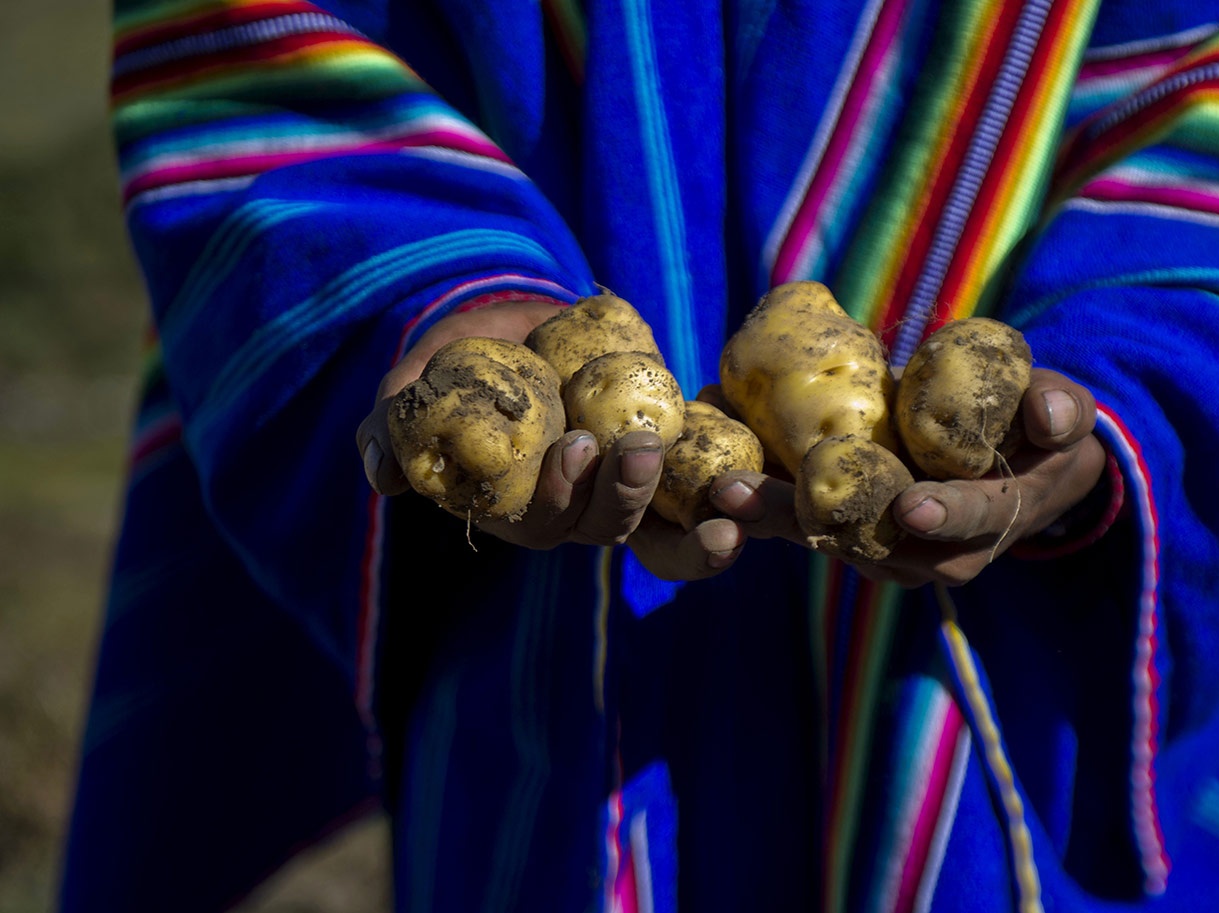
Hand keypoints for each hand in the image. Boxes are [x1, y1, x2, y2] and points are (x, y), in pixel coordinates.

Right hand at [355, 299, 746, 579]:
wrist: (520, 327)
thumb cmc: (458, 368)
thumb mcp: (414, 390)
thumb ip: (392, 428)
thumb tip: (382, 477)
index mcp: (528, 508)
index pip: (550, 523)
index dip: (564, 494)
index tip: (574, 446)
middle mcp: (585, 511)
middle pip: (616, 528)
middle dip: (632, 497)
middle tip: (642, 450)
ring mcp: (634, 489)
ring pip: (672, 527)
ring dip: (704, 523)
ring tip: (733, 497)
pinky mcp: (675, 454)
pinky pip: (710, 487)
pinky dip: (736, 495)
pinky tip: (759, 479)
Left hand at [708, 369, 1105, 587]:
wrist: (1016, 466)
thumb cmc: (1042, 435)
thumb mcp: (1066, 417)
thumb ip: (1062, 411)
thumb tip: (1052, 413)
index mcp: (988, 523)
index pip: (967, 522)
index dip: (943, 514)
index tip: (913, 508)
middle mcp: (930, 552)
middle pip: (871, 540)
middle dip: (809, 521)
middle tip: (752, 497)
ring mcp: (886, 548)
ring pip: (826, 536)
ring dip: (771, 517)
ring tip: (722, 491)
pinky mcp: (852, 530)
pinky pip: (806, 522)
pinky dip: (764, 506)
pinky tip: (719, 482)